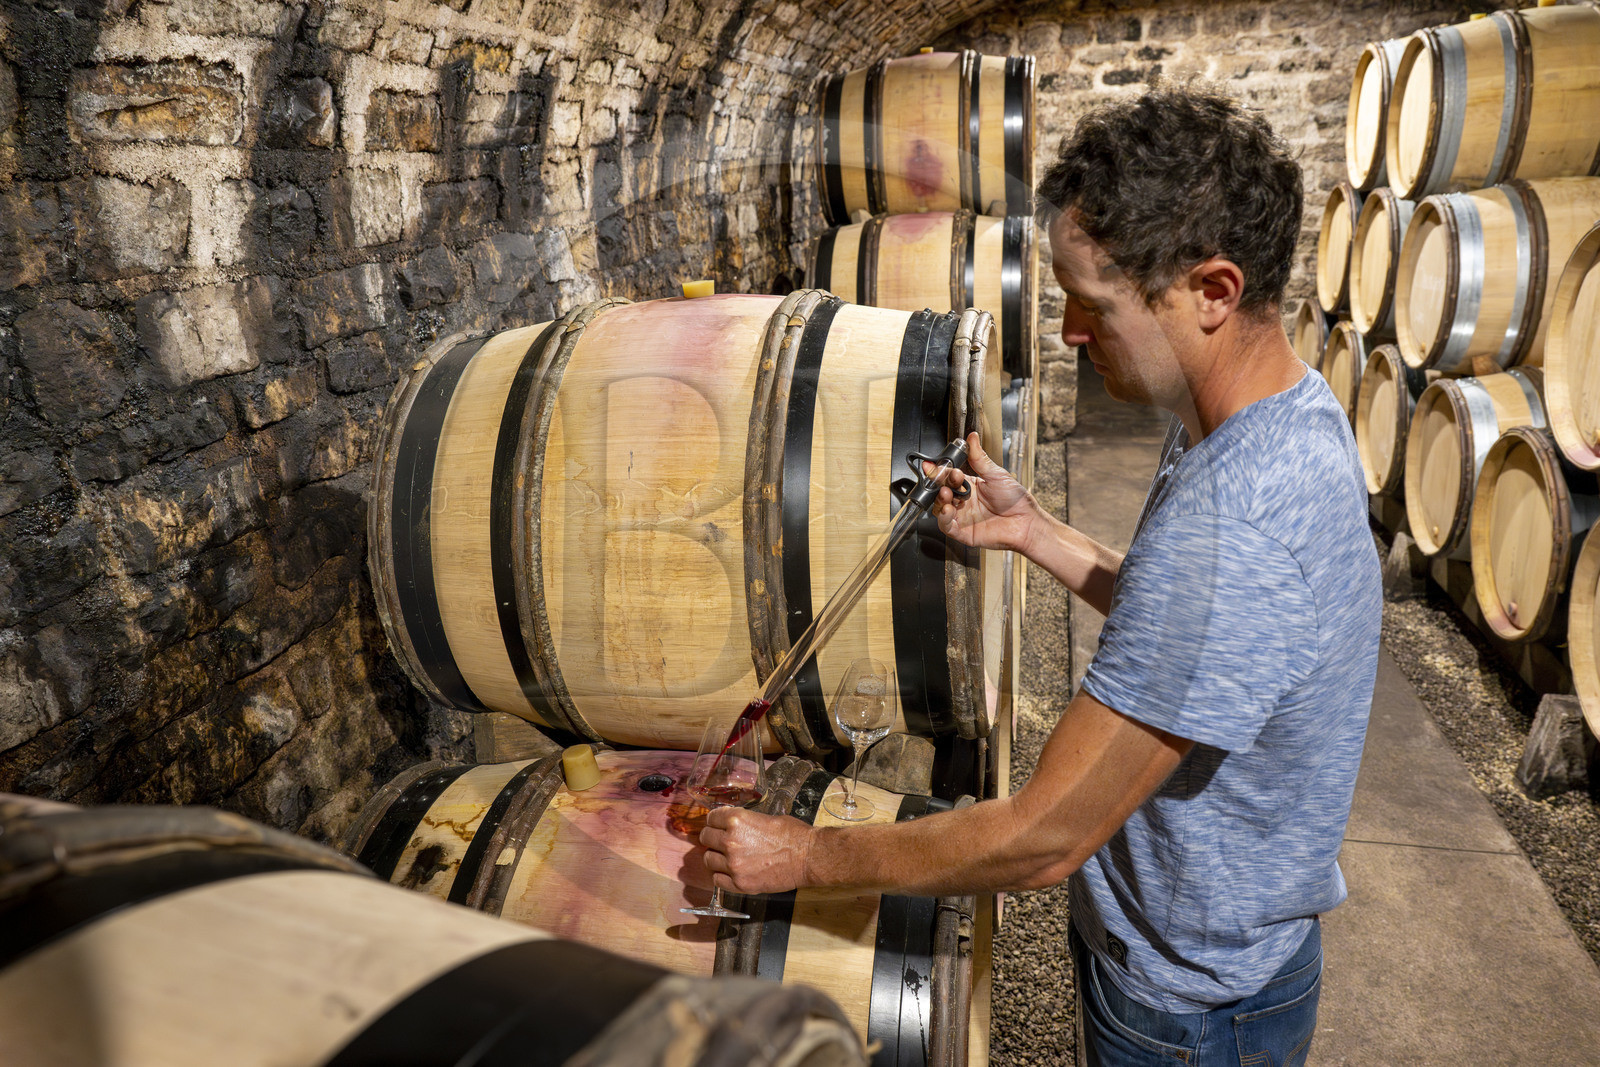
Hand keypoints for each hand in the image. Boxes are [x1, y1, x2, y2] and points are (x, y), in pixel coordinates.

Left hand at [699, 808, 812, 894]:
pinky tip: (730, 872)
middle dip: (712, 838)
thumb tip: (732, 824)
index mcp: (737, 821)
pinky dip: (721, 875)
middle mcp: (730, 842)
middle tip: (720, 841)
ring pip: (708, 860)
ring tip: (727, 857)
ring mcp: (734, 865)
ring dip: (715, 857)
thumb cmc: (793, 835)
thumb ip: (744, 821)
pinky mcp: (740, 884)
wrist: (808, 857)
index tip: (718, 825)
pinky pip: (717, 880)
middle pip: (705, 838)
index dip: (715, 821)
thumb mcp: (766, 817)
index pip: (711, 818)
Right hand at [927, 432, 1038, 552]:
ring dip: (939, 500)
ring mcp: (962, 517)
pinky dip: (944, 518)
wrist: (1026, 521)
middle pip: (941, 492)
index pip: (948, 477)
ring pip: (940, 509)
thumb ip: (979, 458)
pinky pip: (946, 526)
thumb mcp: (996, 474)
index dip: (940, 471)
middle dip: (938, 485)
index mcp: (969, 486)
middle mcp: (963, 501)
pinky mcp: (963, 532)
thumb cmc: (1015, 500)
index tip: (933, 466)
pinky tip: (948, 510)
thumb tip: (972, 438)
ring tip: (945, 494)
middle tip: (942, 480)